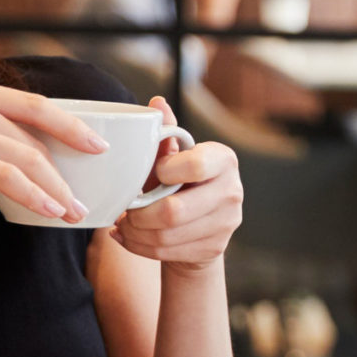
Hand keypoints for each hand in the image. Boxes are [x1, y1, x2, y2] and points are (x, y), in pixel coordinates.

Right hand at [0, 75, 109, 223]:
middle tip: (89, 188)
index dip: (70, 123)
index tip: (96, 142)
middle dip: (68, 164)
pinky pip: (5, 175)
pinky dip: (33, 193)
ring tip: (73, 209)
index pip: (34, 103)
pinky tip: (49, 208)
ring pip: (27, 156)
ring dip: (56, 186)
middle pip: (36, 135)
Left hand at [110, 97, 241, 273]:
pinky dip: (140, 247)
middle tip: (125, 210)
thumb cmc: (179, 182)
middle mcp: (232, 191)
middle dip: (139, 214)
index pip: (195, 166)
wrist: (200, 223)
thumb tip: (156, 103)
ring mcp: (227, 223)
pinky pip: (167, 253)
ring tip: (123, 225)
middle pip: (175, 211)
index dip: (164, 172)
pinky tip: (130, 237)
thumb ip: (164, 133)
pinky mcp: (215, 248)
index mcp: (223, 160)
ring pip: (167, 236)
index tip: (153, 174)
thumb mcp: (172, 157)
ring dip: (135, 233)